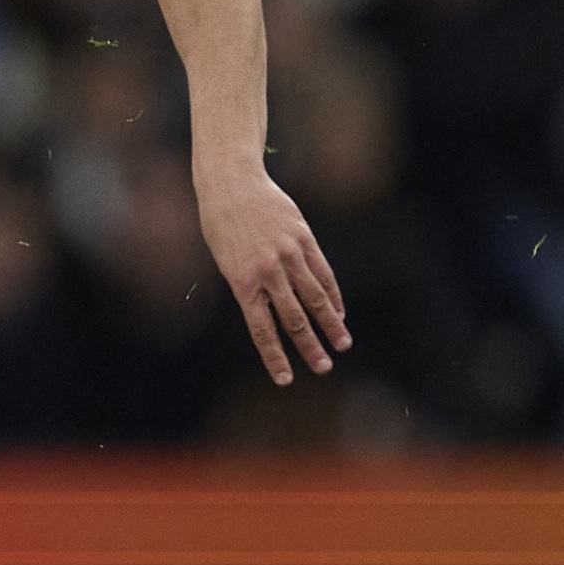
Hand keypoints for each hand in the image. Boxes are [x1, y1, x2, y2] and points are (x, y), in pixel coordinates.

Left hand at [197, 167, 348, 383]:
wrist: (232, 185)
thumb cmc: (221, 228)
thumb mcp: (226, 263)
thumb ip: (251, 289)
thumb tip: (276, 315)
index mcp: (242, 283)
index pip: (262, 330)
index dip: (274, 357)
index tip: (286, 379)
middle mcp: (268, 272)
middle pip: (294, 319)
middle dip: (310, 347)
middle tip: (323, 368)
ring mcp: (289, 255)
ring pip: (315, 298)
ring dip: (330, 324)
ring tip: (342, 343)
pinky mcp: (304, 240)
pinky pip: (323, 273)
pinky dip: (332, 295)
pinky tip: (338, 312)